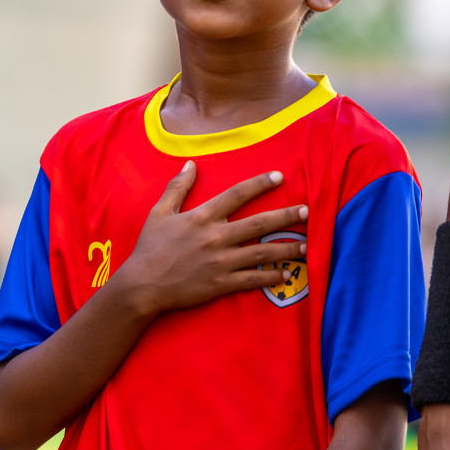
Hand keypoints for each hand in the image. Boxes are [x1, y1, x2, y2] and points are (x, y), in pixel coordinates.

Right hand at [112, 161, 306, 317]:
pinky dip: (272, 277)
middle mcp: (215, 237)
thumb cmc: (150, 247)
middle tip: (307, 211)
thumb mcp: (159, 212)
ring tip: (306, 245)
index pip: (236, 194)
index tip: (280, 177)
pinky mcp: (222, 283)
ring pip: (263, 253)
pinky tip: (286, 274)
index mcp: (201, 217)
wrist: (143, 284)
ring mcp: (221, 262)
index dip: (259, 184)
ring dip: (287, 248)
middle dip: (286, 216)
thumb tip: (190, 164)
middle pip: (259, 223)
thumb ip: (177, 187)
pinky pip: (254, 279)